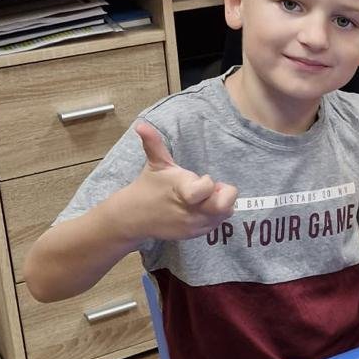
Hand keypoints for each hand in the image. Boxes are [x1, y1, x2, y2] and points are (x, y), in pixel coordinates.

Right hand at [118, 122, 238, 241]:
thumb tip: (141, 124)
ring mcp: (193, 225)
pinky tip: (202, 207)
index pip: (206, 188)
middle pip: (223, 206)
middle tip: (213, 189)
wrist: (133, 218)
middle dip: (225, 195)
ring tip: (205, 197)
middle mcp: (189, 210)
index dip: (208, 183)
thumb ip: (154, 143)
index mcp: (181, 190)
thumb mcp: (155, 164)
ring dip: (220, 204)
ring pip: (223, 215)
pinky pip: (216, 224)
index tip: (201, 178)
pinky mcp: (195, 234)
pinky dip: (214, 214)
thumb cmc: (148, 186)